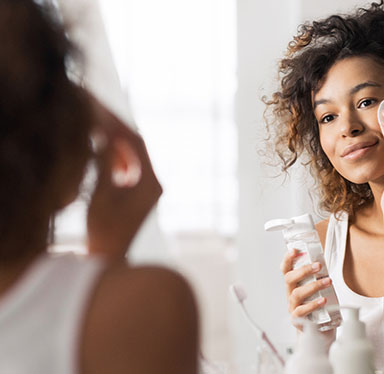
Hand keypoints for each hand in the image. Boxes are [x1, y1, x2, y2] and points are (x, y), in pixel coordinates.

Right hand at [86, 98, 161, 258]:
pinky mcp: (139, 193)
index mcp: (151, 182)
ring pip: (132, 154)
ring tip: (93, 124)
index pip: (135, 142)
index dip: (115, 123)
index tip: (97, 108)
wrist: (109, 258)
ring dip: (113, 140)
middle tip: (94, 109)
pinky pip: (129, 165)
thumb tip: (105, 134)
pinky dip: (114, 154)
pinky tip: (98, 149)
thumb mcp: (102, 194)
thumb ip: (104, 163)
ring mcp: (148, 188)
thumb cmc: (103, 230)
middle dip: (114, 127)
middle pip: (135, 145)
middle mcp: (154, 183)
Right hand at [280, 249, 332, 330]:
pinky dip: (313, 304)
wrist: (317, 329)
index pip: (286, 269)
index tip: (294, 250)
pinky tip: (323, 300)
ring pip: (297, 293)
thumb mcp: (316, 288)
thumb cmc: (317, 305)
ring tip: (327, 282)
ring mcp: (292, 306)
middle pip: (289, 279)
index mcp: (293, 284)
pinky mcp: (297, 319)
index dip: (287, 259)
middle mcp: (290, 293)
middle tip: (318, 266)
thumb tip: (326, 264)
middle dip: (304, 270)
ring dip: (313, 286)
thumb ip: (318, 277)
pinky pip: (301, 311)